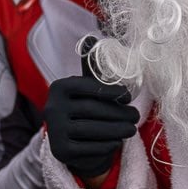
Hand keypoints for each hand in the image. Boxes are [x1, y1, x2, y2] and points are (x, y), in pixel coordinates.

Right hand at [43, 59, 138, 181]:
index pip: (88, 87)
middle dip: (119, 114)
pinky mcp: (61, 152)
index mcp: (58, 87)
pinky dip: (107, 145)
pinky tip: (117, 141)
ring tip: (132, 129)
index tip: (127, 96)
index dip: (110, 91)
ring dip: (118, 130)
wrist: (70, 140)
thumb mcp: (86, 86)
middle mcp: (52, 108)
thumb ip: (91, 66)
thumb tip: (91, 37)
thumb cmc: (84, 106)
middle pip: (93, 110)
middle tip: (136, 116)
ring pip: (94, 130)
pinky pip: (91, 148)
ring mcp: (55, 131)